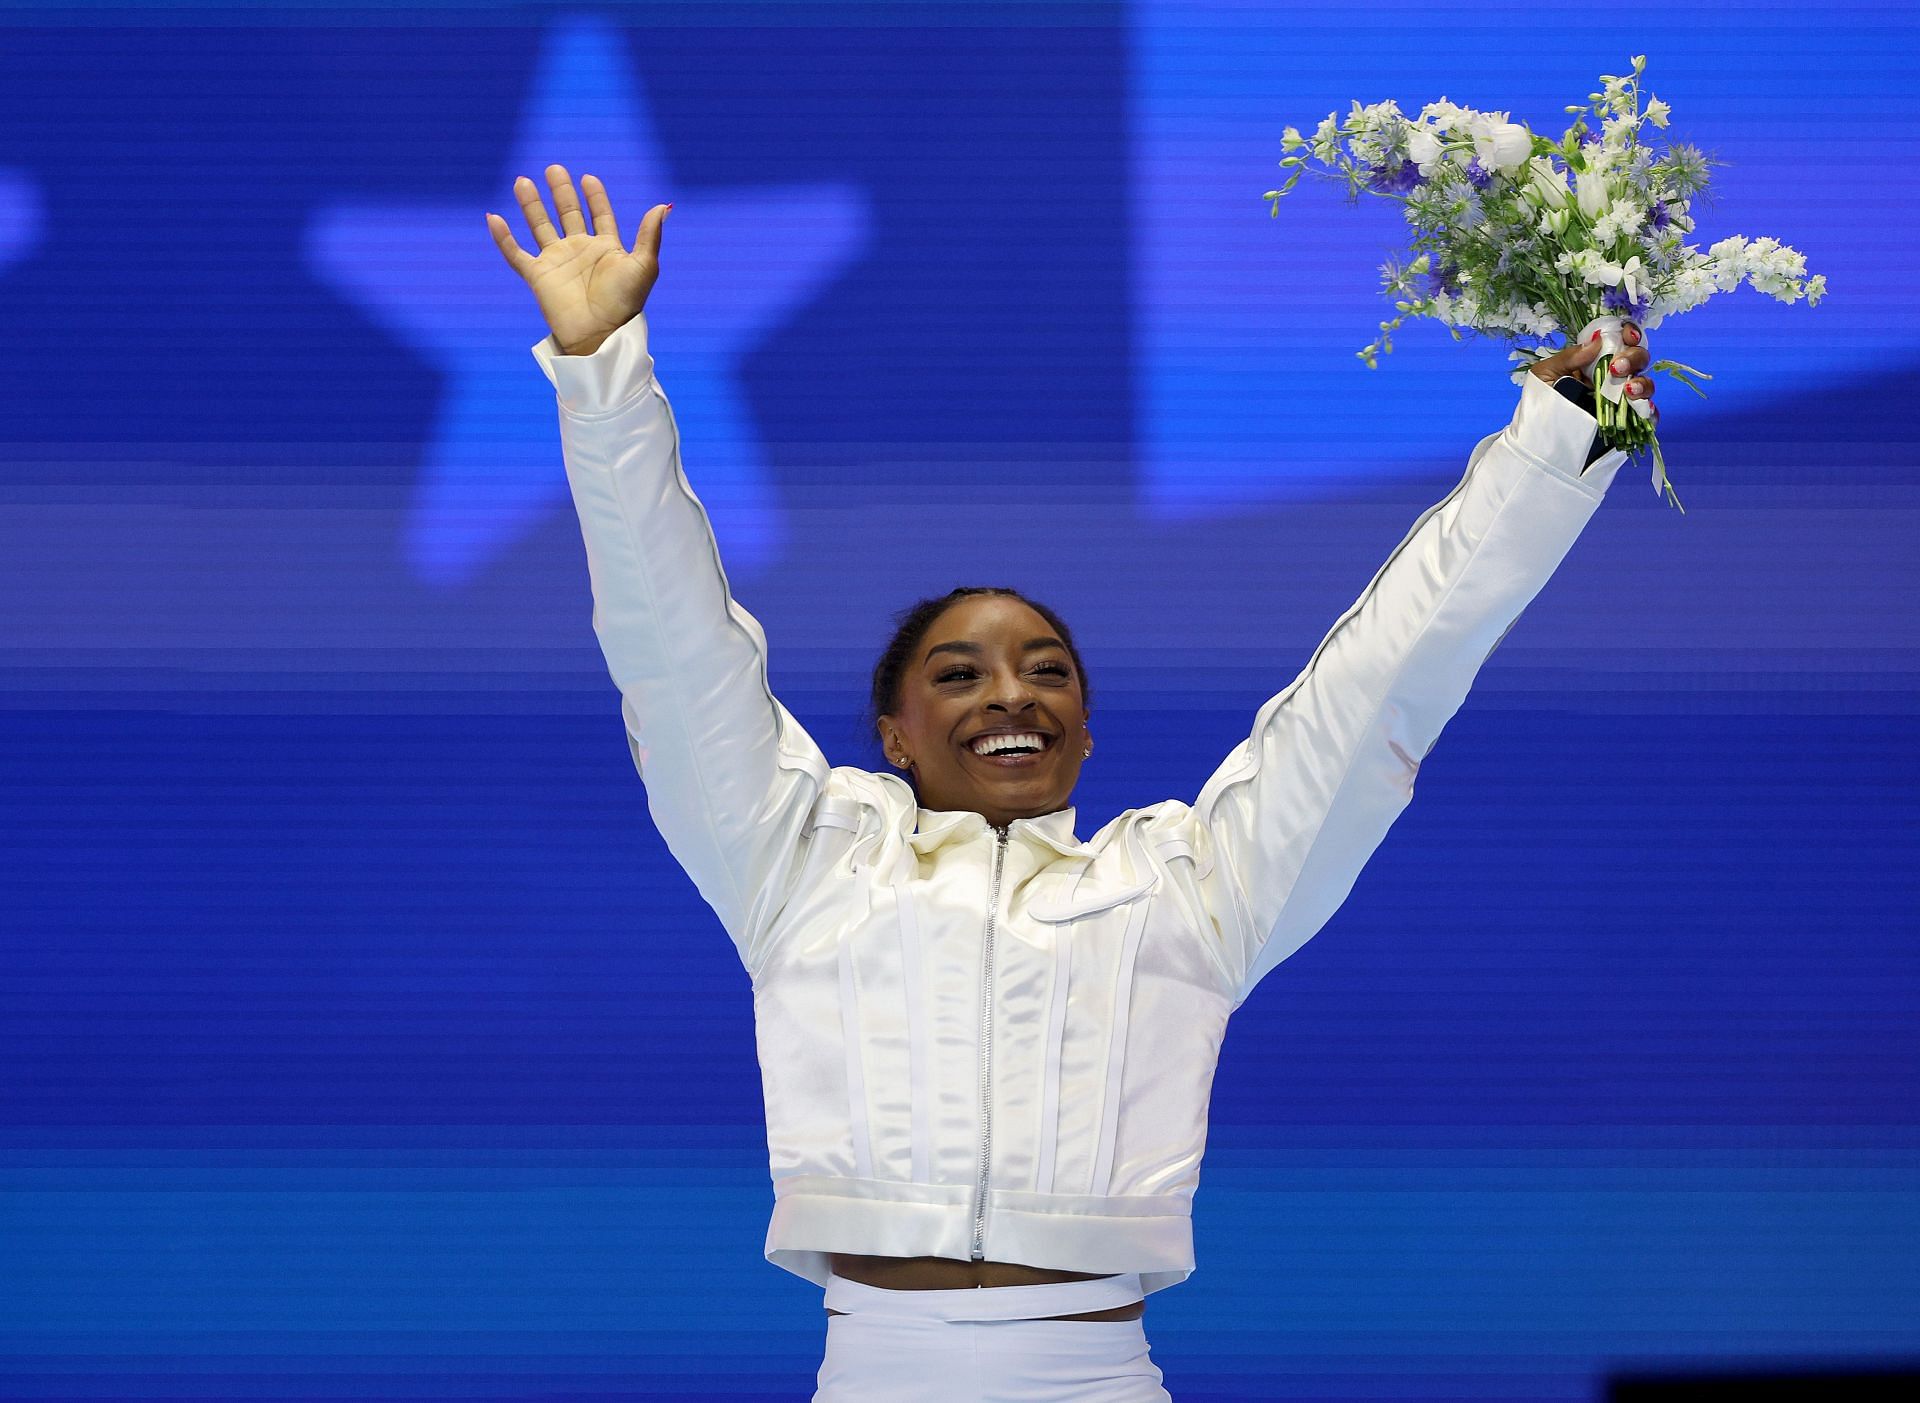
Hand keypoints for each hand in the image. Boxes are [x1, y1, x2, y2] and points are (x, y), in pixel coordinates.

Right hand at [486, 165, 669, 355]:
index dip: (595, 198)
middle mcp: (580, 251)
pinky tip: (493, 217)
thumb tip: (661, 207)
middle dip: (561, 192)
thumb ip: (649, 236)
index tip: (588, 178)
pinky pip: (515, 253)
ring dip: (531, 204)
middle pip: (568, 214)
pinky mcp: (538, 276)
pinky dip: (503, 237)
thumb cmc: (624, 303)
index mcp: (606, 248)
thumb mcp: (643, 266)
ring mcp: (557, 262)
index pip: (600, 215)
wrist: (600, 333)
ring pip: (540, 226)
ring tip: (523, 181)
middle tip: (554, 169)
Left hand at [1527, 319, 1658, 427]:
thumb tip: (1597, 340)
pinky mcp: (1626, 422)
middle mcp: (1612, 378)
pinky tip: (1641, 410)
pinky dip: (1650, 411)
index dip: (1630, 333)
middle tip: (1615, 369)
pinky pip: (1647, 415)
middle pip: (1638, 358)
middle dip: (1633, 357)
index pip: (1620, 340)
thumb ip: (1569, 357)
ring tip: (1628, 391)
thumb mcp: (1545, 374)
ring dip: (1643, 383)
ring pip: (1645, 384)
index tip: (1626, 336)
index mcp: (1594, 361)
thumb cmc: (1539, 404)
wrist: (1539, 443)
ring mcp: (1621, 400)